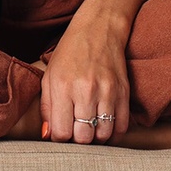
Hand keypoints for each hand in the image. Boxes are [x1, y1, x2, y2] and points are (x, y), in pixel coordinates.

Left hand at [39, 2, 131, 144]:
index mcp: (62, 86)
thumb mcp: (49, 76)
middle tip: (75, 132)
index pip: (61, 132)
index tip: (61, 133)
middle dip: (78, 141)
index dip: (60, 139)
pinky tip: (104, 126)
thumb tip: (48, 135)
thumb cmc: (69, 54)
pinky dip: (113, 133)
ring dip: (96, 138)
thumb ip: (46, 107)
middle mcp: (85, 90)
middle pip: (83, 138)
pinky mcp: (124, 92)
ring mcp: (107, 92)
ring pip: (103, 135)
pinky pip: (122, 127)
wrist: (98, 30)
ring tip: (89, 129)